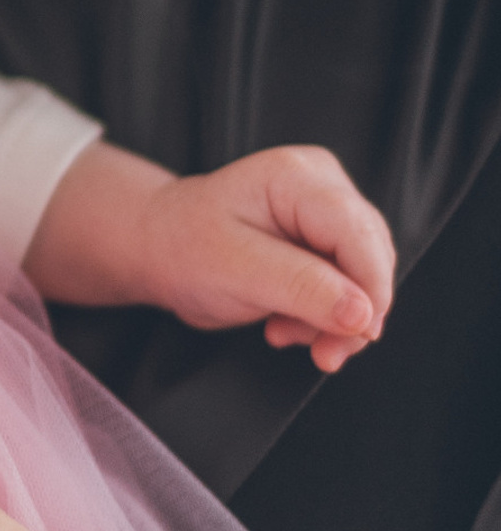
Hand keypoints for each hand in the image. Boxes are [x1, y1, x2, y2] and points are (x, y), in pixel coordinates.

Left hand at [24, 142, 395, 371]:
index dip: (370, 291)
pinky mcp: (326, 238)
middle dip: (351, 314)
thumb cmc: (184, 247)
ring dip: (335, 320)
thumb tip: (365, 316)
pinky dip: (325, 316)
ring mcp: (326, 210)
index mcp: (295, 177)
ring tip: (283, 331)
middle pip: (370, 256)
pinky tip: (287, 325)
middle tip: (319, 353)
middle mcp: (321, 184)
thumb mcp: (235, 269)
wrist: (159, 247)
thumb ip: (302, 288)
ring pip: (366, 277)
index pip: (360, 235)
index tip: (355, 338)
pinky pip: (350, 286)